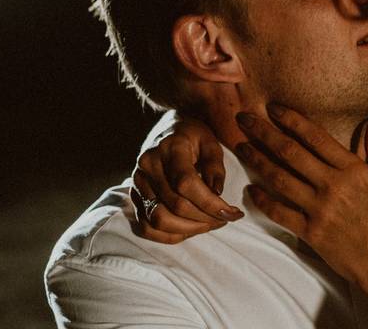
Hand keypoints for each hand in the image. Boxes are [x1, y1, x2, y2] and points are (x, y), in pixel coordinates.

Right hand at [130, 117, 241, 243]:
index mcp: (169, 147)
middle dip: (205, 219)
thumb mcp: (211, 142)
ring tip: (209, 224)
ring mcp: (137, 183)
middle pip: (175, 205)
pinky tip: (189, 229)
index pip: (186, 183)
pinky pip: (146, 227)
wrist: (167, 130)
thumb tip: (216, 193)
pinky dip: (169, 236)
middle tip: (225, 219)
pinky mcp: (134, 197)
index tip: (233, 213)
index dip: (211, 204)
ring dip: (189, 230)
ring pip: (158, 220)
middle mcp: (148, 165)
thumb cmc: (193, 137)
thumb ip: (215, 166)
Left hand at [235, 107, 367, 294]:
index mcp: (353, 169)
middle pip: (291, 152)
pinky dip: (262, 201)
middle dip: (264, 132)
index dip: (291, 120)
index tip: (273, 108)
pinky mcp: (312, 232)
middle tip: (244, 119)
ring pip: (280, 178)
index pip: (316, 137)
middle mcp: (333, 185)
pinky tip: (250, 190)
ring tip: (240, 148)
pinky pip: (280, 213)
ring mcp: (320, 209)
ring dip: (257, 161)